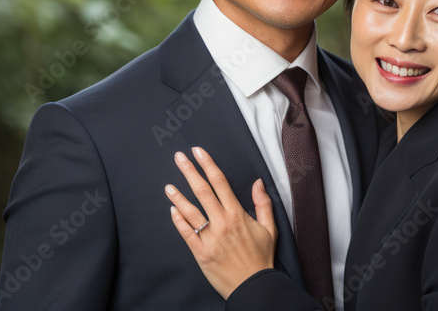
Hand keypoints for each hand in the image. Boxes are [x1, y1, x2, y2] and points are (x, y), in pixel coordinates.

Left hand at [165, 147, 277, 298]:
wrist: (253, 286)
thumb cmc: (261, 257)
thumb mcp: (269, 228)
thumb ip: (263, 203)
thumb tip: (258, 182)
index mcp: (238, 214)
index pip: (220, 182)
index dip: (208, 164)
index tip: (198, 152)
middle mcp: (222, 222)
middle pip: (202, 190)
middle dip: (189, 171)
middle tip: (179, 157)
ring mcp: (210, 238)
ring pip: (190, 211)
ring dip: (178, 196)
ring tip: (168, 185)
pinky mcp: (201, 252)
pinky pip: (186, 233)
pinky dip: (178, 220)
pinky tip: (172, 210)